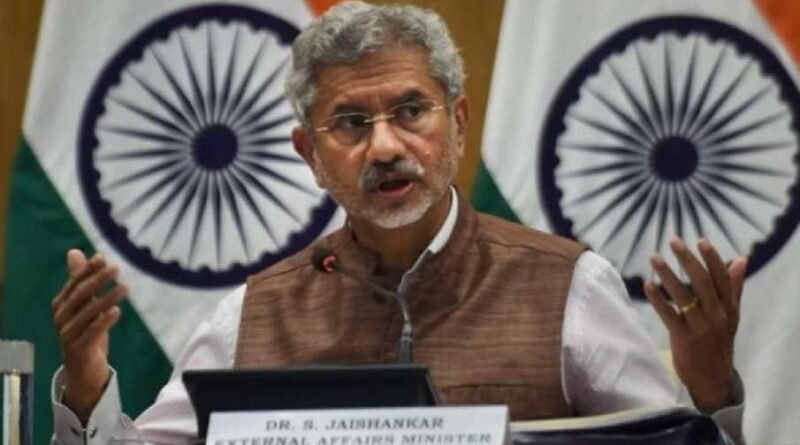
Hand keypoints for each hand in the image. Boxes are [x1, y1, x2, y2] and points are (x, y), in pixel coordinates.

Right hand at [51, 249, 127, 421]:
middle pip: (80, 295)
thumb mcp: (85, 306)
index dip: (87, 270)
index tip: (102, 257)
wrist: (82, 370)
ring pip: (88, 313)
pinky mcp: (79, 349)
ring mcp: (68, 334)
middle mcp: (61, 318)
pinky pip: (91, 333)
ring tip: (125, 287)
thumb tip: (74, 252)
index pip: (74, 283)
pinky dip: (103, 321)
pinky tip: (117, 311)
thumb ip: (80, 281)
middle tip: (116, 268)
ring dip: (107, 298)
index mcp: (61, 305)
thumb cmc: (85, 332)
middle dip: (98, 280)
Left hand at [643, 238, 746, 412]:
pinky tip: (647, 284)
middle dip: (687, 259)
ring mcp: (700, 327)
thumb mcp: (732, 315)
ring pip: (683, 296)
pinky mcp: (683, 338)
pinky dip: (658, 299)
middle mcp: (717, 315)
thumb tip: (740, 258)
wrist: (713, 378)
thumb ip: (734, 287)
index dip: (712, 258)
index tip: (700, 240)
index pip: (721, 278)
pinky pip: (668, 315)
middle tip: (673, 241)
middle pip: (701, 282)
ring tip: (654, 257)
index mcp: (728, 308)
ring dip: (667, 274)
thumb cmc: (719, 341)